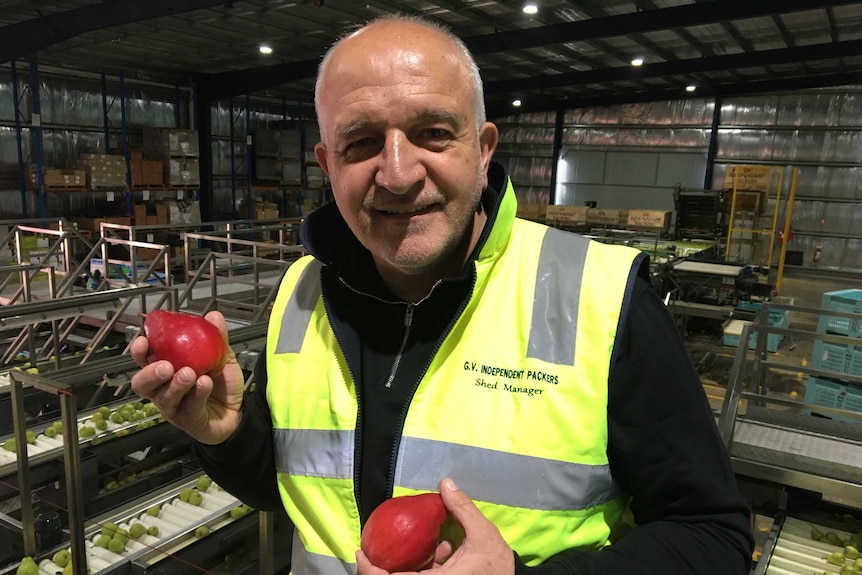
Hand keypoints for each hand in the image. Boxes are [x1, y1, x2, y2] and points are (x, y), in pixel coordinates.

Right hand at [129, 310, 243, 444]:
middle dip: (149, 373)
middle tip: (165, 365)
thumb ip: (216, 338)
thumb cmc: (221, 384)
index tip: (143, 341)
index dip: (139, 352)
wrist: (238, 410)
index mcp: (166, 371)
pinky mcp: (188, 420)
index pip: (144, 361)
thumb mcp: (221, 356)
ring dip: (176, 384)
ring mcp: (174, 408)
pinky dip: (197, 394)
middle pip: (142, 385)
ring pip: (165, 398)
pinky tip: (205, 383)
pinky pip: (189, 407)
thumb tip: (213, 316)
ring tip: (189, 373)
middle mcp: (163, 390)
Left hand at [356, 478, 514, 574]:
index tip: (361, 554)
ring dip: (403, 566)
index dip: (371, 571)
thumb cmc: (496, 563)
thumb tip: (445, 483)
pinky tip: (441, 550)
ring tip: (416, 544)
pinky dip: (423, 568)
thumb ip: (462, 508)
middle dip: (379, 568)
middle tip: (368, 550)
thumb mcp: (482, 533)